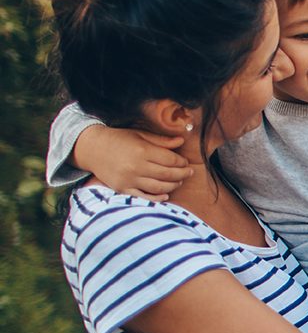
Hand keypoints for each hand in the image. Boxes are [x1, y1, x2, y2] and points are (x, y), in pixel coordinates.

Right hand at [75, 125, 190, 200]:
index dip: (181, 162)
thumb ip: (161, 140)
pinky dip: (157, 198)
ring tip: (179, 181)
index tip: (186, 162)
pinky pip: (144, 197)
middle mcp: (136, 166)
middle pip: (167, 174)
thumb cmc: (119, 139)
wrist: (91, 148)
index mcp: (141, 150)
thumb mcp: (140, 134)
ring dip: (173, 185)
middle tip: (189, 172)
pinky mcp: (123, 189)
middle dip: (182, 174)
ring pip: (159, 187)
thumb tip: (182, 140)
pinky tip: (166, 195)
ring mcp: (129, 179)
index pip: (170, 159)